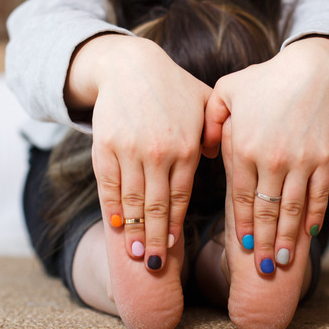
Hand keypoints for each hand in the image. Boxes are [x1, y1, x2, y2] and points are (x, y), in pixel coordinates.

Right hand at [67, 34, 211, 270]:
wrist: (129, 65)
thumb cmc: (172, 86)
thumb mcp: (203, 103)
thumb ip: (217, 130)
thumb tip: (224, 157)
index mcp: (186, 146)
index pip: (181, 196)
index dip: (176, 224)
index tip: (173, 246)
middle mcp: (158, 152)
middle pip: (157, 206)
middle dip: (155, 238)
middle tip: (154, 264)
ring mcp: (129, 150)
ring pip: (132, 200)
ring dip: (134, 230)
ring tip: (135, 253)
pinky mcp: (105, 145)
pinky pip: (108, 184)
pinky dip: (112, 207)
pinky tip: (116, 225)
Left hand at [203, 36, 328, 273]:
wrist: (310, 70)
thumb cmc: (264, 80)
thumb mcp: (226, 91)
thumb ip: (209, 121)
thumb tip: (204, 150)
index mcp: (244, 147)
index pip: (242, 197)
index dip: (243, 225)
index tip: (242, 247)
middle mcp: (272, 159)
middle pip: (268, 211)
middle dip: (265, 242)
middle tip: (263, 268)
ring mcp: (301, 160)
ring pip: (293, 209)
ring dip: (289, 238)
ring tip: (285, 261)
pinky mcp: (325, 158)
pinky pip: (320, 195)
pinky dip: (315, 216)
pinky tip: (310, 234)